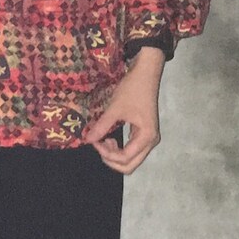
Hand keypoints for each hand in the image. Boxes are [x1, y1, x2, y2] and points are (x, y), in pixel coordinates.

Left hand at [84, 46, 164, 174]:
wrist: (146, 73)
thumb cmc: (133, 89)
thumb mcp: (115, 108)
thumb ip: (102, 126)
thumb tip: (86, 140)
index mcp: (147, 137)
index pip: (125, 158)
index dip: (106, 153)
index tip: (94, 140)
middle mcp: (151, 142)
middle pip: (130, 165)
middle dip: (111, 160)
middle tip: (98, 145)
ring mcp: (149, 138)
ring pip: (131, 160)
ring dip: (115, 155)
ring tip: (103, 140)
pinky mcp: (145, 134)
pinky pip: (132, 150)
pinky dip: (120, 149)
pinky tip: (109, 138)